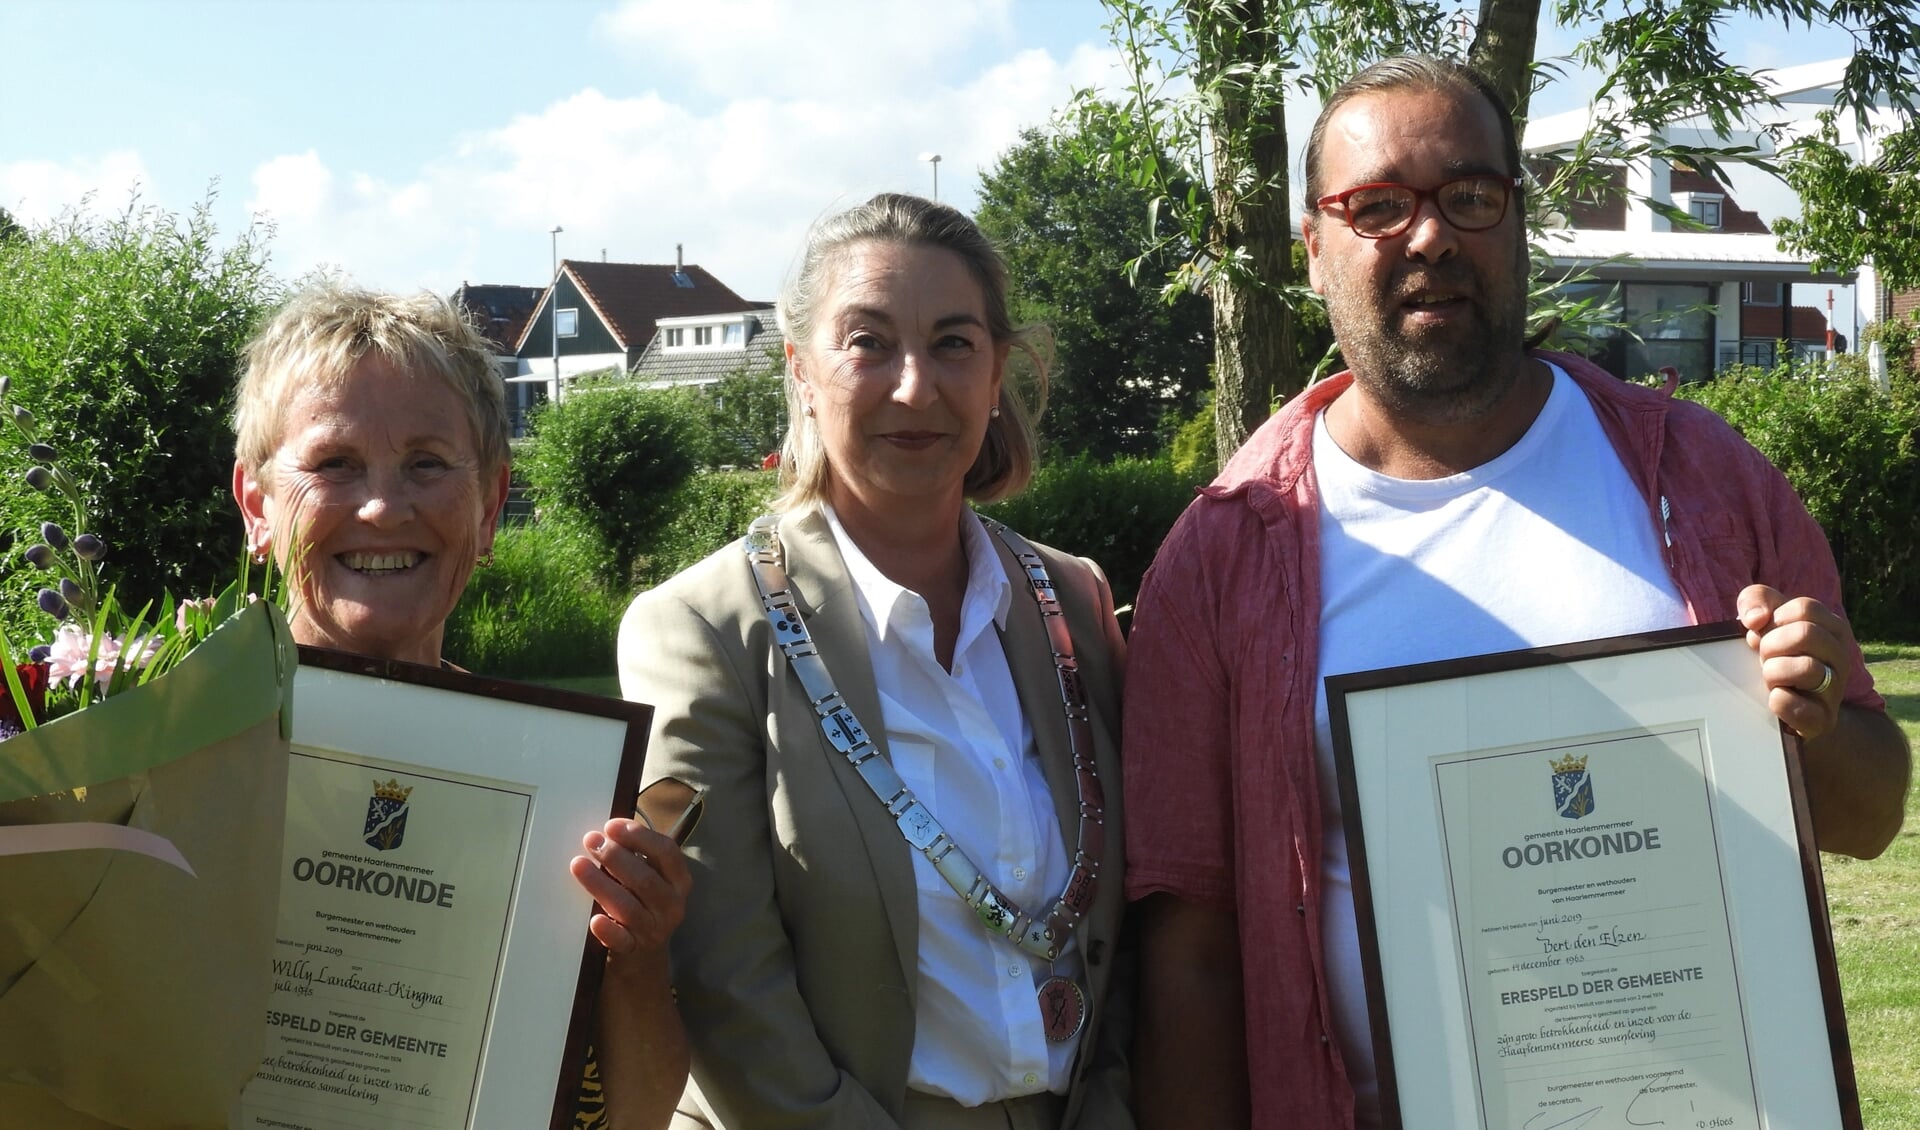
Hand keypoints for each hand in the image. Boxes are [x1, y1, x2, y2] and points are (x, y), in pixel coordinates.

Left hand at [569, 818, 691, 958]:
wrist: (644, 958)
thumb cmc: (643, 905)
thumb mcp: (650, 879)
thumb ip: (636, 857)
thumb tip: (606, 832)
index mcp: (679, 881)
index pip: (666, 852)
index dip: (639, 836)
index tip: (612, 826)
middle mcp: (672, 905)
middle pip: (644, 878)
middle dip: (615, 856)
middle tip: (591, 841)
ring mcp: (655, 929)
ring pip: (628, 906)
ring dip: (600, 883)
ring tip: (578, 865)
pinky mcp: (634, 950)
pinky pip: (621, 941)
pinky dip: (608, 931)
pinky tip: (595, 920)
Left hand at [1737, 584, 1854, 741]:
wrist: (1796, 710)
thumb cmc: (1779, 657)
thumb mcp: (1766, 622)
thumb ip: (1756, 600)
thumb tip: (1755, 619)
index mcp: (1831, 628)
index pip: (1805, 608)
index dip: (1776, 620)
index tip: (1768, 634)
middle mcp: (1840, 656)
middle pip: (1806, 634)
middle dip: (1772, 645)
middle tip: (1766, 658)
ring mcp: (1835, 689)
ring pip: (1806, 669)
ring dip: (1773, 672)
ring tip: (1772, 678)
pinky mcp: (1822, 720)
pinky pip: (1796, 706)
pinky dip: (1778, 701)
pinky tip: (1775, 698)